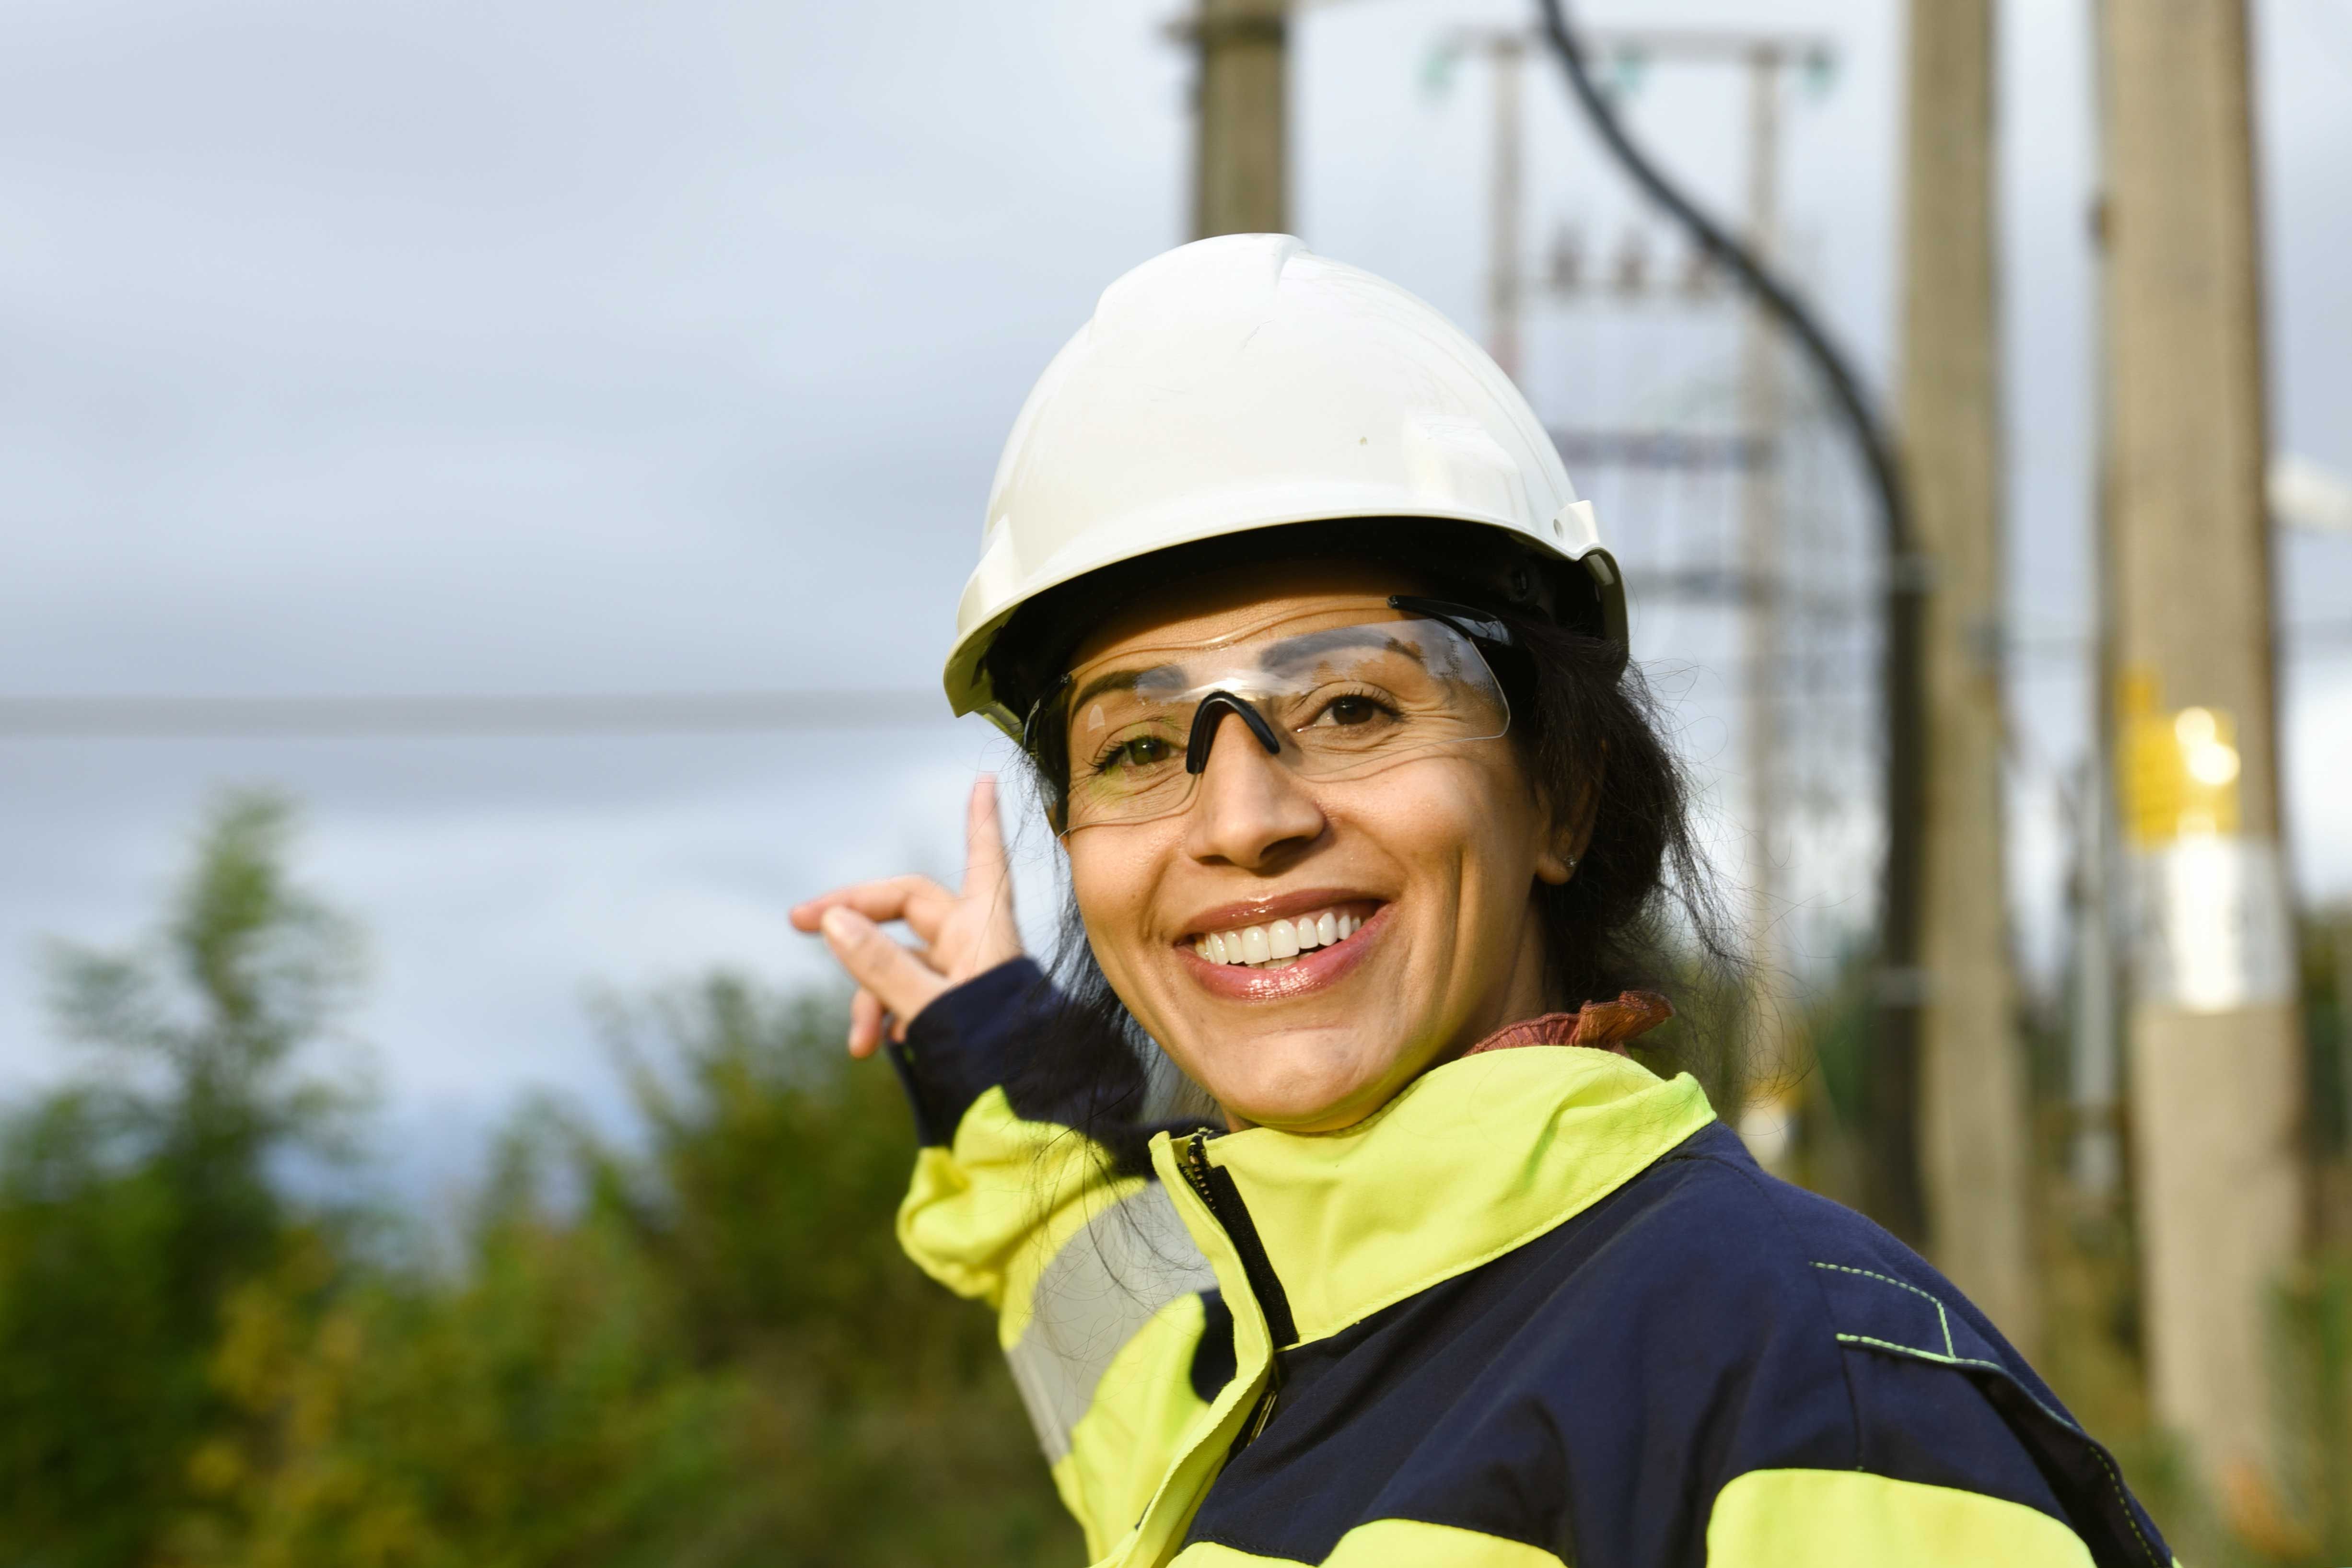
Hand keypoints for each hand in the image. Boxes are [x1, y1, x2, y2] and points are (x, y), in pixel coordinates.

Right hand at [790, 775, 1023, 1057]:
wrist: (1028, 1117)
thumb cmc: (996, 1058)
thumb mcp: (931, 1008)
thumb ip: (881, 966)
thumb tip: (833, 921)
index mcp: (983, 928)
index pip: (981, 858)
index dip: (981, 820)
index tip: (988, 781)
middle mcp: (975, 943)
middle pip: (906, 910)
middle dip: (854, 924)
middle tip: (796, 922)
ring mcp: (964, 977)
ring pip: (899, 963)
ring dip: (869, 995)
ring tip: (862, 1045)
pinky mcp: (954, 1010)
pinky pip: (908, 997)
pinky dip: (887, 1017)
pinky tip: (880, 1048)